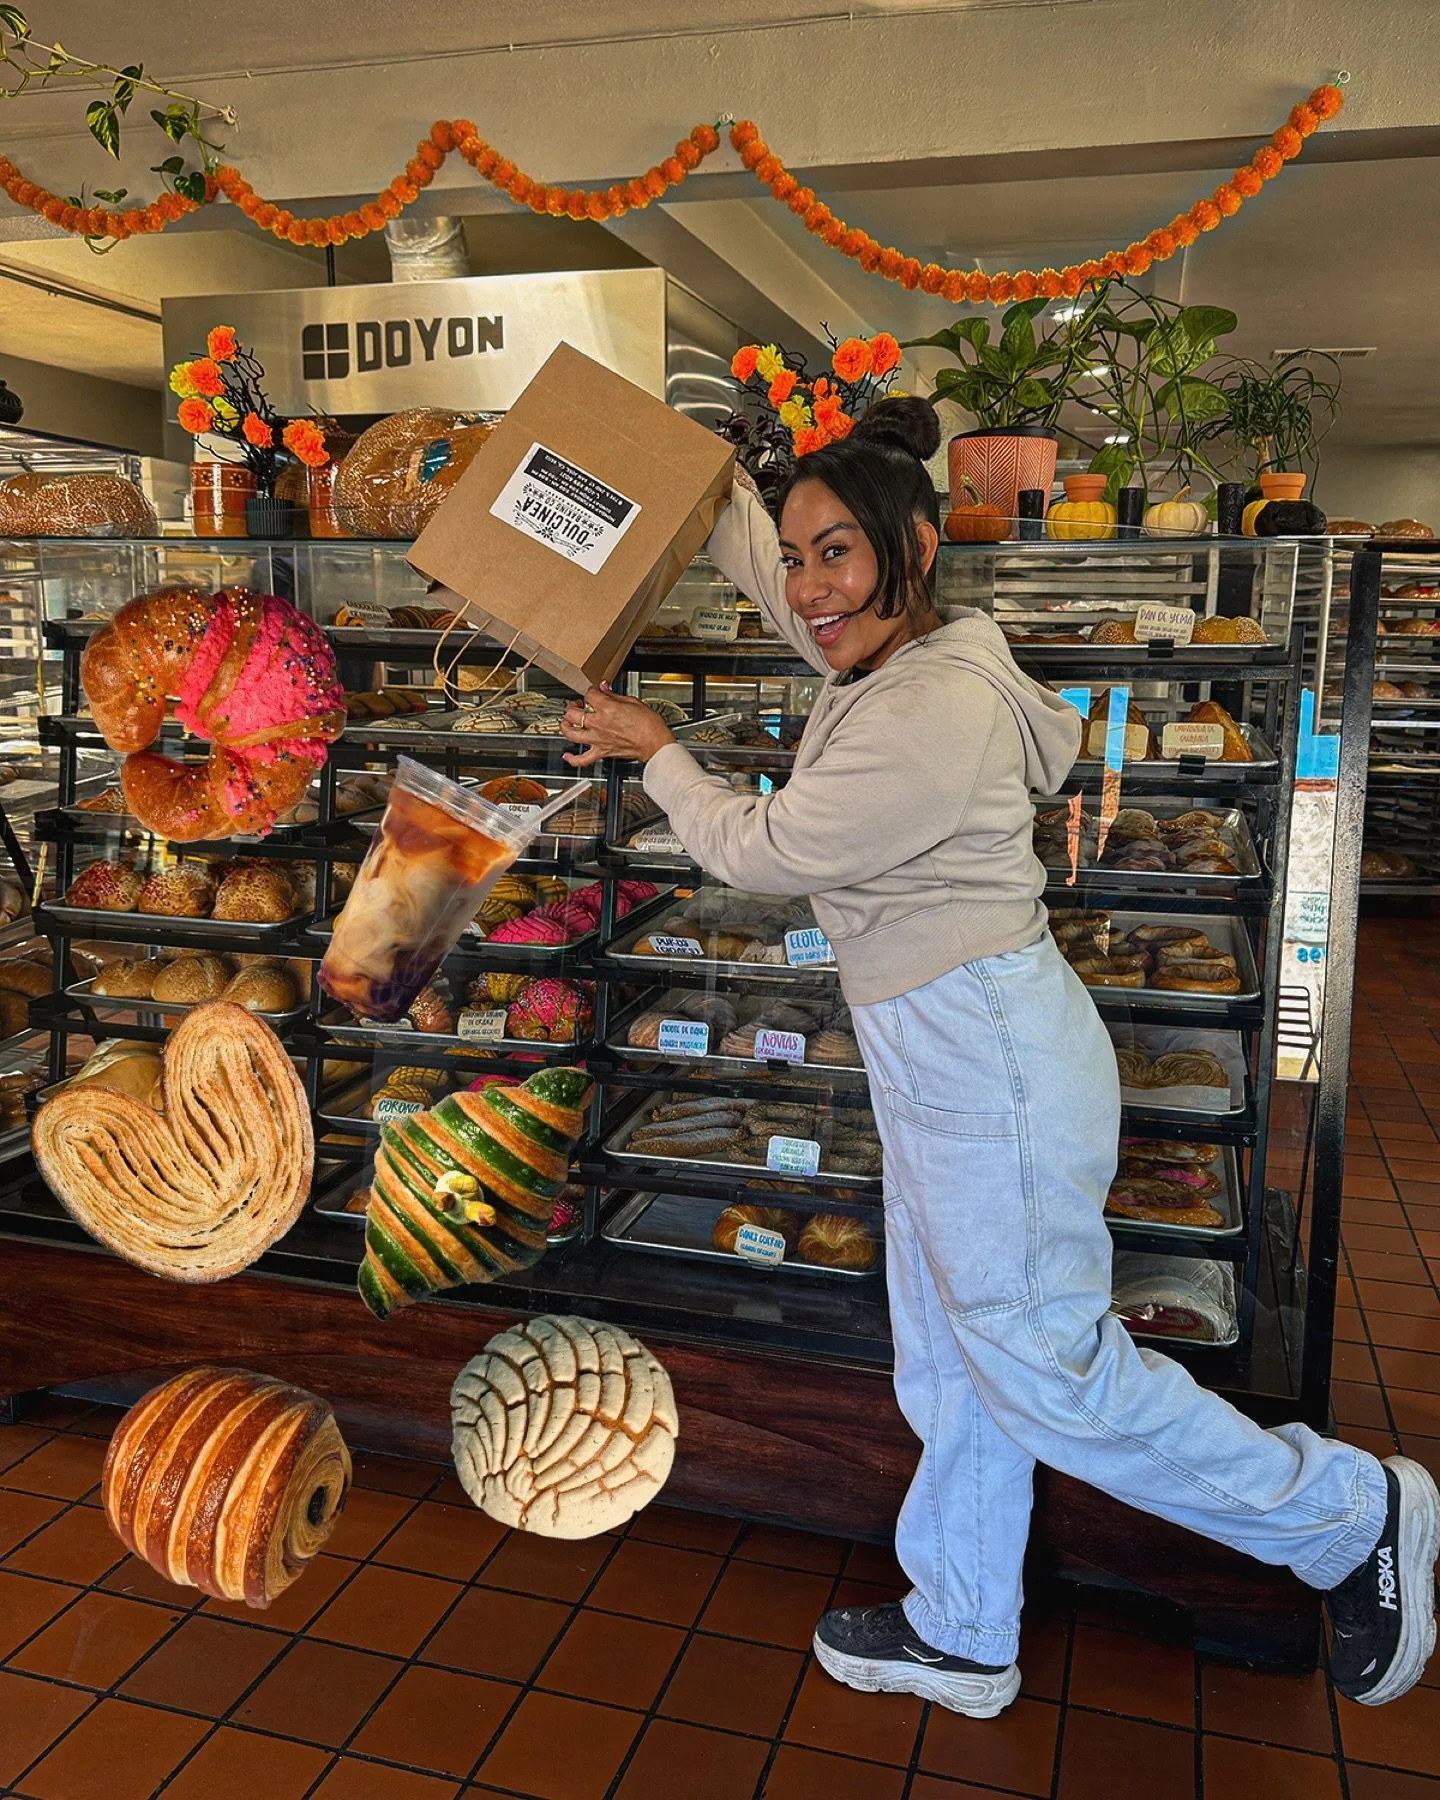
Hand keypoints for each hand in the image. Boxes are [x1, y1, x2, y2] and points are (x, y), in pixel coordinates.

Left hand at [561, 686, 675, 767]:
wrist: (655, 743)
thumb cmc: (649, 725)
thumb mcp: (633, 701)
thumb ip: (614, 695)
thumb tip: (604, 688)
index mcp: (607, 708)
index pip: (589, 694)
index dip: (591, 691)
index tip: (594, 692)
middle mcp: (599, 724)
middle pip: (573, 713)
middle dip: (573, 706)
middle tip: (577, 705)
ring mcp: (598, 739)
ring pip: (571, 733)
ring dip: (565, 726)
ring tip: (566, 722)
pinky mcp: (602, 752)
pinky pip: (582, 759)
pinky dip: (572, 758)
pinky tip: (567, 755)